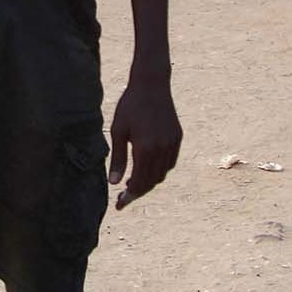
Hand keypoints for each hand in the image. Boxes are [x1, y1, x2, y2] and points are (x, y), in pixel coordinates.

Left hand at [107, 76, 180, 209]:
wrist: (151, 85)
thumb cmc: (130, 106)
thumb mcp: (118, 131)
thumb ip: (117, 158)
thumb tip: (114, 183)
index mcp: (146, 149)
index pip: (139, 182)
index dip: (129, 196)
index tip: (119, 205)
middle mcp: (162, 150)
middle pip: (152, 181)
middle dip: (138, 192)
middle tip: (124, 197)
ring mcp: (172, 144)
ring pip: (162, 173)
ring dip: (149, 182)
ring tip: (133, 183)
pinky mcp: (177, 138)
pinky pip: (170, 162)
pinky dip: (159, 170)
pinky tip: (148, 169)